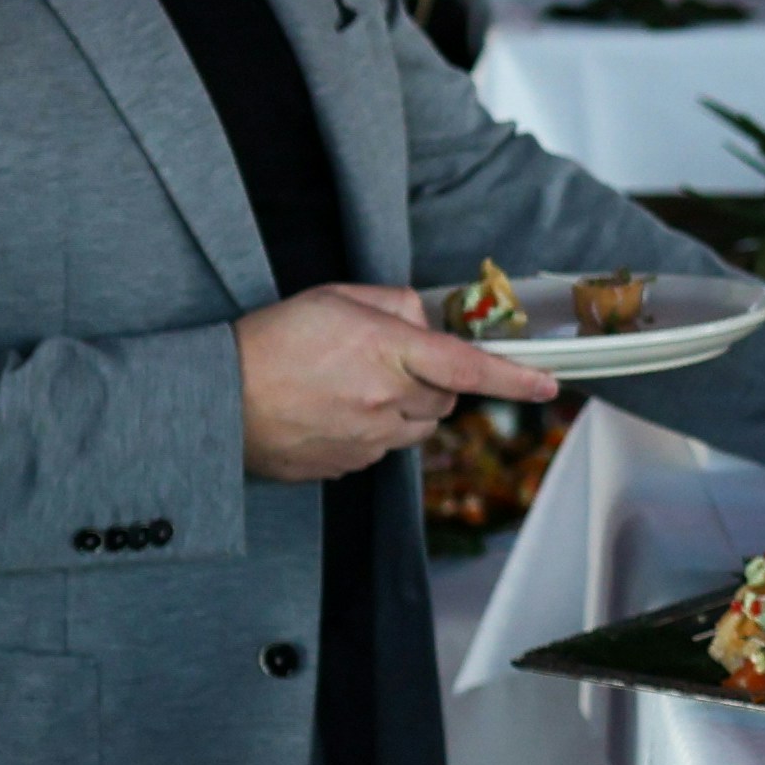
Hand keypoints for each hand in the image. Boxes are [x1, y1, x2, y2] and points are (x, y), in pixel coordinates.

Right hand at [236, 282, 554, 483]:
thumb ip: (391, 304)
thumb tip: (424, 319)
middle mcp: (386, 401)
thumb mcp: (334, 298)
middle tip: (387, 361)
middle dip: (434, 380)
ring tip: (353, 387)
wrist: (217, 400)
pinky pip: (382, 449)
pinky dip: (372, 430)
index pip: (468, 366)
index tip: (547, 384)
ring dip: (405, 407)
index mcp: (388, 351)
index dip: (513, 377)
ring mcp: (368, 440)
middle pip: (445, 398)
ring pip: (418, 427)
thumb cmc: (271, 340)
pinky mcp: (348, 467)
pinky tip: (333, 411)